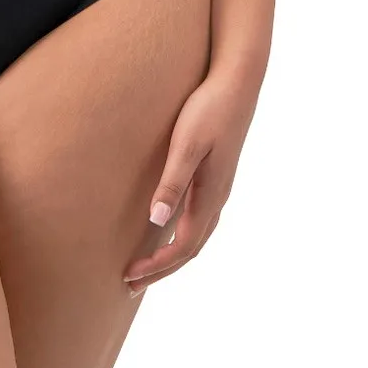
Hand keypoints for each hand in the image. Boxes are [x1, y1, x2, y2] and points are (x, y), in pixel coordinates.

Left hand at [123, 66, 259, 295]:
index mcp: (211, 195)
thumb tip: (156, 221)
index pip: (183, 246)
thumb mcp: (187, 145)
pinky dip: (181, 236)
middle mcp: (218, 198)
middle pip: (190, 248)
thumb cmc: (209, 110)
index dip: (157, 266)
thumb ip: (173, 182)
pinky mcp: (216, 176)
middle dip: (162, 269)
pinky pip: (199, 219)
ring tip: (147, 267)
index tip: (129, 277)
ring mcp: (219, 188)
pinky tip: (166, 230)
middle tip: (130, 284)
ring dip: (172, 255)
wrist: (237, 83)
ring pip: (197, 235)